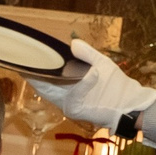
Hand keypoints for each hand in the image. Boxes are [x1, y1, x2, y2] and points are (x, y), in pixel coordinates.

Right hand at [24, 40, 155, 129]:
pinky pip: (74, 97)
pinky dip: (82, 85)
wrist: (129, 101)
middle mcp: (62, 95)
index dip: (34, 64)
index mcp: (65, 84)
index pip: (44, 75)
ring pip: (51, 91)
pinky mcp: (76, 111)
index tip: (28, 51)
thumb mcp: (100, 63)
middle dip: (33, 72)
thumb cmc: (114, 84)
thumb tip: (73, 43)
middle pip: (40, 84)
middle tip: (27, 57)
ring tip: (51, 60)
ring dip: (51, 76)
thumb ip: (86, 53)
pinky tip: (93, 74)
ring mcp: (67, 104)